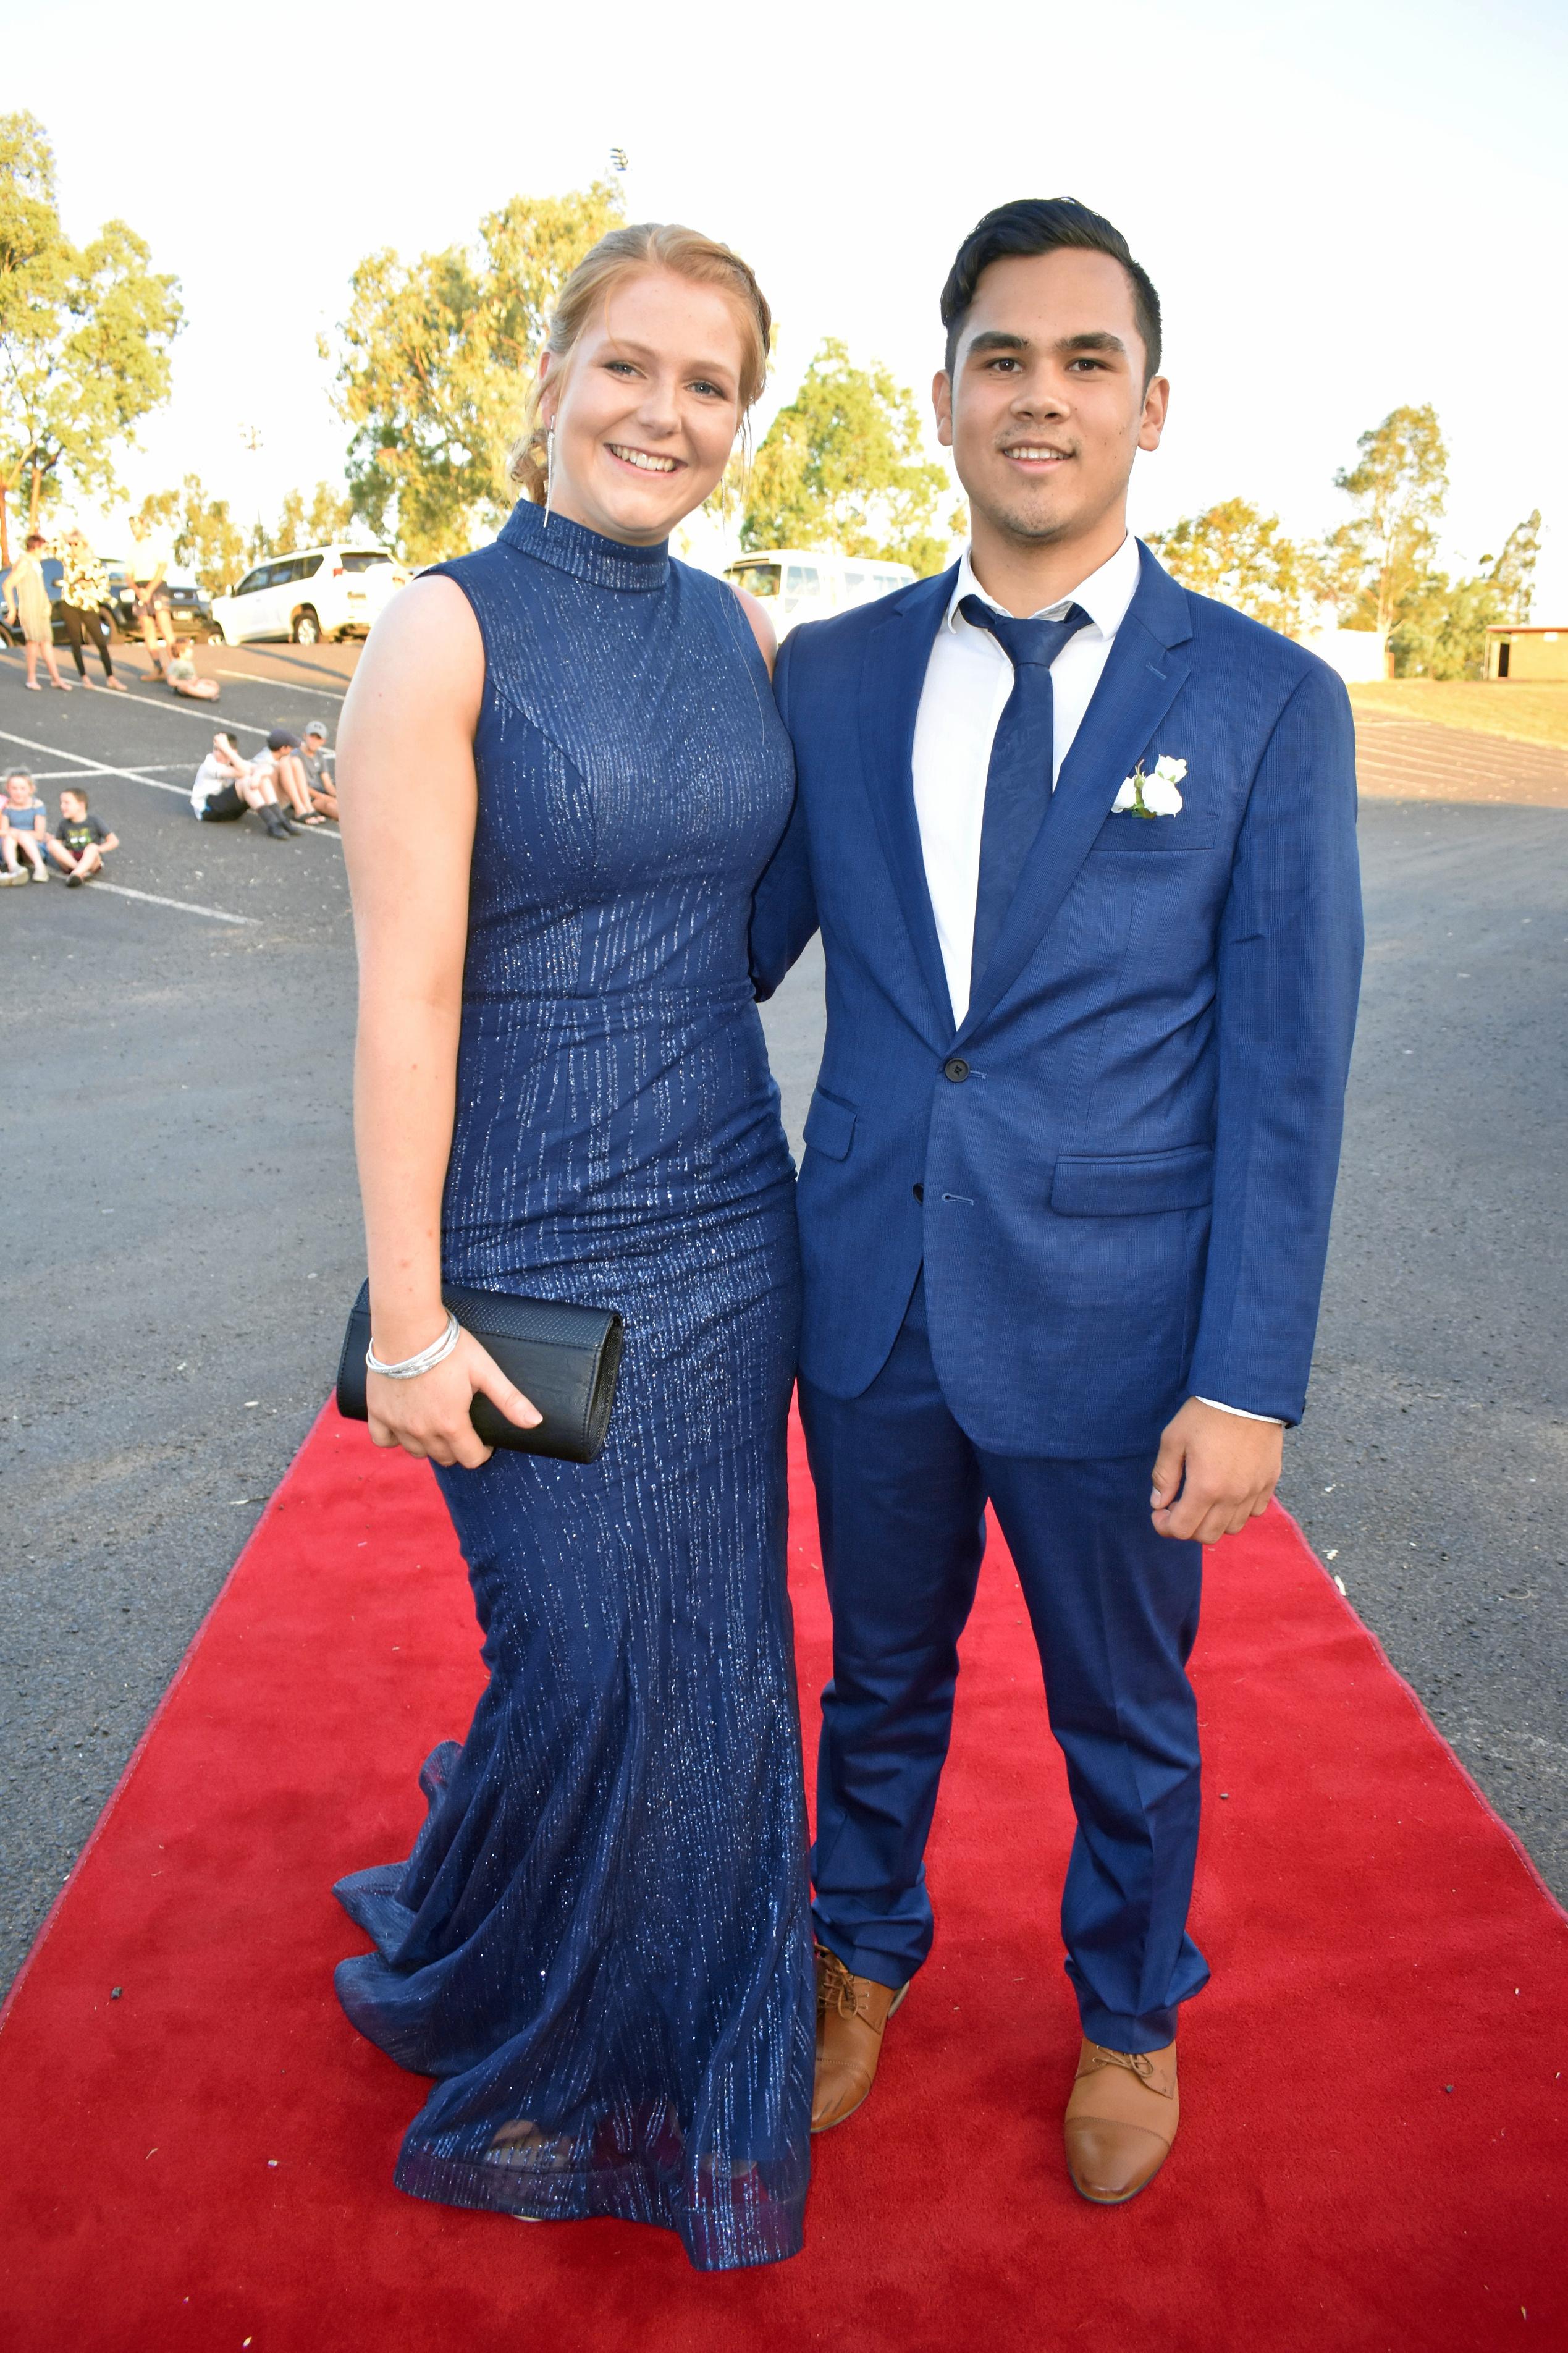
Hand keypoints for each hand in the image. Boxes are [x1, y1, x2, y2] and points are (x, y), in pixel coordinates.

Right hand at [366, 1326, 540, 1467]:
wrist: (407, 1327)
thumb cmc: (449, 1347)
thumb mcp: (485, 1371)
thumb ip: (509, 1400)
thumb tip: (535, 1422)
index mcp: (452, 1424)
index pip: (470, 1459)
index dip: (481, 1452)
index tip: (483, 1440)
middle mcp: (423, 1432)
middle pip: (444, 1458)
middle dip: (457, 1448)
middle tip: (461, 1428)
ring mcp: (398, 1424)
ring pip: (416, 1452)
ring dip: (429, 1445)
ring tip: (437, 1424)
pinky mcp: (377, 1413)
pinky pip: (383, 1440)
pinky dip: (394, 1438)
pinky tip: (405, 1425)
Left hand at [1150, 1398, 1281, 1543]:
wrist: (1248, 1395)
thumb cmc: (1206, 1414)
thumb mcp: (1173, 1440)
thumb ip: (1164, 1476)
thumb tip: (1158, 1503)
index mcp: (1206, 1487)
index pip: (1182, 1530)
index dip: (1164, 1526)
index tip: (1159, 1512)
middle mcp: (1233, 1496)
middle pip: (1207, 1536)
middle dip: (1187, 1527)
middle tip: (1178, 1506)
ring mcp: (1254, 1492)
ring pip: (1232, 1528)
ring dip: (1212, 1522)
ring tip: (1203, 1500)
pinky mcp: (1269, 1483)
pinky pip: (1254, 1512)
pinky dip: (1237, 1511)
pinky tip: (1227, 1492)